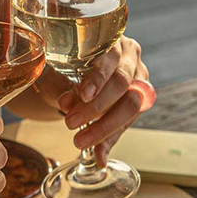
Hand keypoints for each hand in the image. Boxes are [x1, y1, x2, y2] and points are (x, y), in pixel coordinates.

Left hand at [32, 36, 151, 155]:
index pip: (112, 59)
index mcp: (114, 41)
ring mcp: (139, 82)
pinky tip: (98, 156)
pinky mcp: (138, 104)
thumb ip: (61, 83)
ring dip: (104, 127)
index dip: (99, 78)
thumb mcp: (56, 70)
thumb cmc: (63, 65)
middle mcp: (132, 59)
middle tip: (70, 122)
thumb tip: (67, 104)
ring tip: (80, 141)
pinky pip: (127, 124)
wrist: (73, 73)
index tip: (82, 95)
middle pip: (124, 85)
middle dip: (97, 108)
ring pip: (131, 107)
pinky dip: (110, 141)